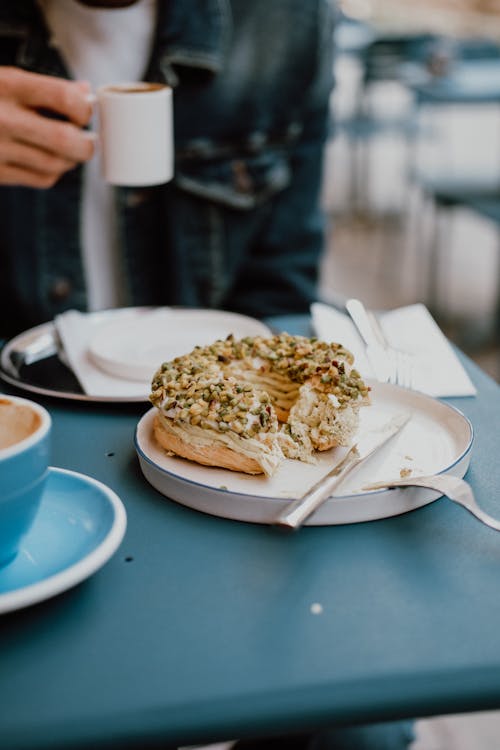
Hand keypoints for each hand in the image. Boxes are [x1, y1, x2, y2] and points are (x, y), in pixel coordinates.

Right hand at [0, 67, 94, 187]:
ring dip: (70, 160)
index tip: (85, 111)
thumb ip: (42, 87)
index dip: (84, 108)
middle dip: (86, 144)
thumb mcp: (2, 79)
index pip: (63, 98)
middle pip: (66, 140)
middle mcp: (1, 119)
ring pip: (56, 164)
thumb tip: (83, 92)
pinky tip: (47, 161)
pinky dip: (52, 172)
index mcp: (5, 85)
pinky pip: (40, 179)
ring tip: (68, 150)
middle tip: (86, 140)